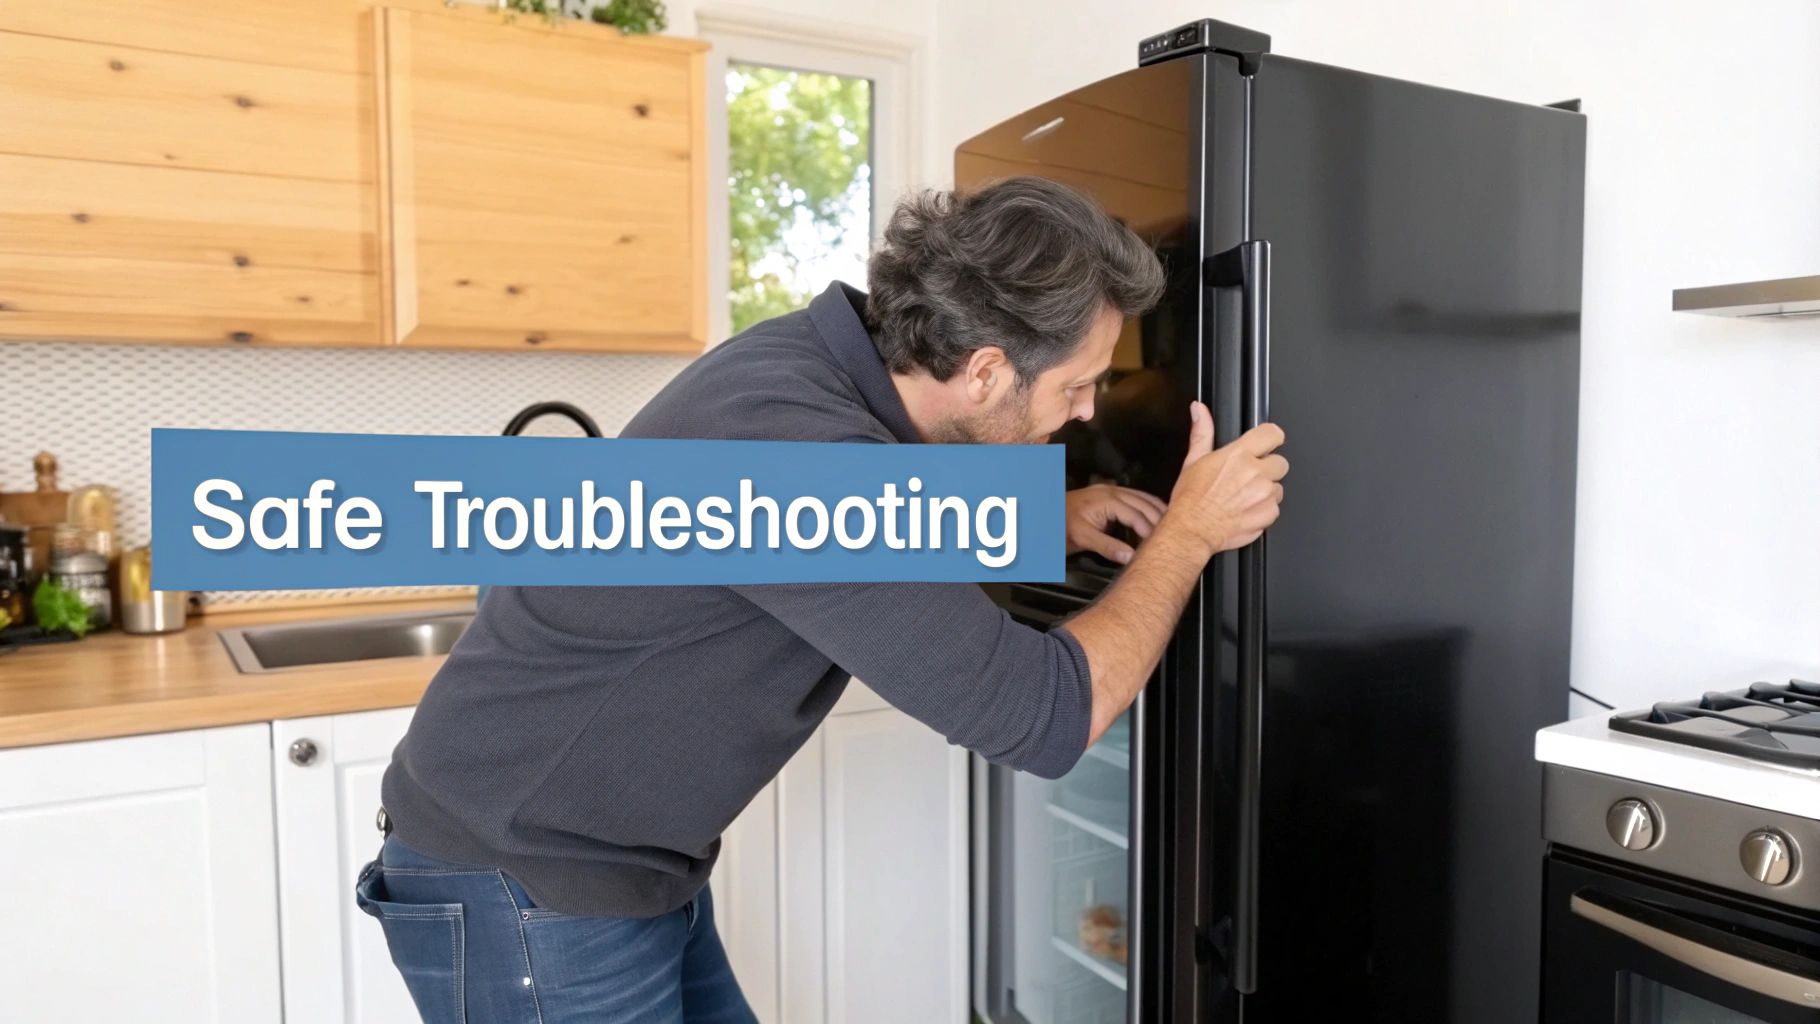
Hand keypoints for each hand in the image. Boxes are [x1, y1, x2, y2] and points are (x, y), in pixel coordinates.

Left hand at [1066, 484, 1167, 564]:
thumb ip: (1108, 547)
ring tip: (1171, 527)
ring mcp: (1113, 490)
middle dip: (1160, 519)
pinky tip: (1157, 517)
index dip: (1150, 530)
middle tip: (1173, 536)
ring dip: (1158, 511)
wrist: (1045, 514)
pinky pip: (1137, 498)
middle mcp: (1113, 491)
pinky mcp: (1112, 494)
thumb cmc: (1061, 526)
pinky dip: (1149, 507)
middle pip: (1145, 504)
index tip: (1160, 545)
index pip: (1136, 515)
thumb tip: (1132, 557)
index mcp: (1107, 500)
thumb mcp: (1083, 538)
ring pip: (1144, 498)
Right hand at [1165, 403, 1286, 554]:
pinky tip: (1245, 511)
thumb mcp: (1194, 460)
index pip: (1273, 434)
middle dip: (1267, 469)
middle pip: (1280, 462)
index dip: (1270, 438)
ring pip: (1278, 487)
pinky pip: (1275, 509)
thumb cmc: (1191, 499)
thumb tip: (1199, 410)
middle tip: (1247, 479)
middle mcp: (1255, 473)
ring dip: (1266, 492)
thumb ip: (1202, 432)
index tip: (1266, 444)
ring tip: (1243, 498)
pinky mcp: (1268, 514)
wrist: (1192, 531)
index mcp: (1239, 455)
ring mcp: (1264, 495)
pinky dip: (1264, 511)